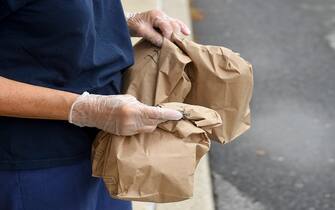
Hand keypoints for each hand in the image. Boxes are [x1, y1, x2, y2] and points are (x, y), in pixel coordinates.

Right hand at [68, 92, 182, 135]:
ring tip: (149, 117)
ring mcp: (128, 130)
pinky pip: (139, 132)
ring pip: (148, 129)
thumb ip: (141, 106)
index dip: (169, 115)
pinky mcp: (125, 135)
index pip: (156, 114)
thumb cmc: (111, 101)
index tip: (179, 115)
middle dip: (160, 119)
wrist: (93, 111)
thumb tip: (152, 112)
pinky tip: (139, 121)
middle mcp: (133, 122)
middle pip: (154, 124)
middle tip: (165, 114)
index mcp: (134, 110)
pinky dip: (142, 127)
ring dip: (151, 123)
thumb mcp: (128, 99)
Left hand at [126, 10, 190, 46]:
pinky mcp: (164, 22)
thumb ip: (153, 37)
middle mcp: (162, 15)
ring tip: (182, 43)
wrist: (128, 22)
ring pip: (176, 24)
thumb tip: (164, 44)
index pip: (167, 27)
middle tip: (175, 48)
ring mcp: (164, 18)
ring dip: (179, 34)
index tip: (169, 47)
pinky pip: (175, 24)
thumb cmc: (133, 25)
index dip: (169, 37)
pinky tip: (187, 33)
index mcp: (156, 16)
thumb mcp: (142, 31)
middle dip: (175, 36)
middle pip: (174, 25)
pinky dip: (181, 28)